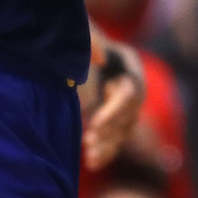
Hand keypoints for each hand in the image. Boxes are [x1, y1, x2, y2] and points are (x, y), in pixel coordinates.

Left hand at [81, 44, 146, 170]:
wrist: (65, 41)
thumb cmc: (71, 35)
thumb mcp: (80, 34)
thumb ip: (91, 41)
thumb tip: (100, 58)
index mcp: (127, 62)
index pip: (130, 92)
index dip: (114, 110)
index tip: (94, 123)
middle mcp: (131, 82)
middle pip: (130, 114)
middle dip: (111, 130)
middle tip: (90, 141)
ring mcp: (124, 101)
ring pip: (124, 129)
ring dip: (109, 144)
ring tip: (90, 156)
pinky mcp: (113, 116)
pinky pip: (115, 137)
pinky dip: (105, 151)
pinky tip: (92, 162)